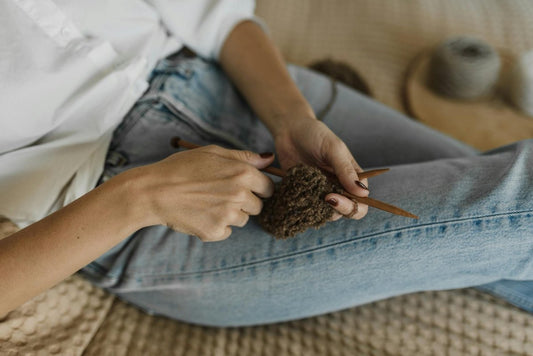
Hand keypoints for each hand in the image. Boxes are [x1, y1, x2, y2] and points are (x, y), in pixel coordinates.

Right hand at [126, 145, 274, 240]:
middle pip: (258, 206)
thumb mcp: (213, 153)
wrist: (154, 191)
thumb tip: (270, 160)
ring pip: (243, 220)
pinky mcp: (215, 232)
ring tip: (208, 203)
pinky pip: (227, 232)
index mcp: (243, 173)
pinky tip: (201, 214)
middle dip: (245, 202)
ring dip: (231, 214)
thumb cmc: (182, 167)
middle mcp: (240, 195)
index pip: (268, 187)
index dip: (258, 188)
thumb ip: (244, 157)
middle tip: (221, 194)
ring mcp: (228, 215)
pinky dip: (217, 226)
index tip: (246, 187)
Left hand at [273, 118, 368, 220]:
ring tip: (306, 192)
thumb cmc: (315, 135)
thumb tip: (362, 193)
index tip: (332, 197)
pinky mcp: (305, 194)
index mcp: (353, 177)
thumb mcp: (333, 148)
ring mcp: (322, 192)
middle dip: (336, 210)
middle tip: (323, 197)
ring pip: (326, 214)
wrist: (290, 131)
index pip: (361, 202)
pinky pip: (307, 209)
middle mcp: (339, 188)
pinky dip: (303, 207)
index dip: (351, 206)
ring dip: (318, 208)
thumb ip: (345, 170)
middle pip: (346, 212)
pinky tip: (296, 195)